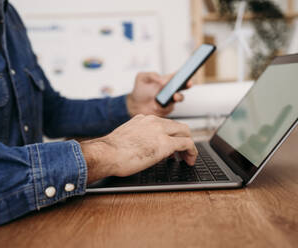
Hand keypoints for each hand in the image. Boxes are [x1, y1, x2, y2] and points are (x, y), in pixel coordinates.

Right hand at [80, 114, 196, 183]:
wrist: (106, 154)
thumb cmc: (110, 151)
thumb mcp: (127, 137)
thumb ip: (139, 137)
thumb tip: (146, 147)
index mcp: (143, 119)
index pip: (165, 124)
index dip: (172, 135)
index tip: (173, 146)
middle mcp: (153, 121)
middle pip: (179, 126)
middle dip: (184, 138)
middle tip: (184, 152)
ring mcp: (160, 131)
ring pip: (185, 133)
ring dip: (189, 146)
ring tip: (188, 158)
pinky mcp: (165, 143)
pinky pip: (186, 144)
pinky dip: (192, 151)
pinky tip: (190, 160)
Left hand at [126, 72, 192, 116]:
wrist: (135, 104)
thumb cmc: (140, 89)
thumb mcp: (142, 78)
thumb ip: (152, 76)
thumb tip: (163, 81)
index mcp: (166, 79)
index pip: (177, 75)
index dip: (184, 72)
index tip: (188, 70)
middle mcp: (171, 89)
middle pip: (183, 86)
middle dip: (187, 84)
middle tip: (188, 83)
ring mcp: (170, 100)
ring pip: (179, 97)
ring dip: (179, 96)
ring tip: (174, 96)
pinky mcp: (167, 109)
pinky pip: (170, 108)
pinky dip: (167, 106)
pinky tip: (161, 105)